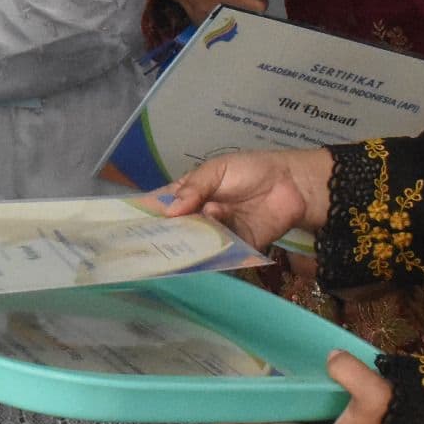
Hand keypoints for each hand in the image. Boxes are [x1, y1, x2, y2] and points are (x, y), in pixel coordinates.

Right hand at [158, 146, 332, 250]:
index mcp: (189, 194)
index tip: (130, 226)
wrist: (293, 184)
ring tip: (182, 242)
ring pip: (197, 243)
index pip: (163, 206)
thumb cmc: (252, 170)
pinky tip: (209, 247)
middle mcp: (199, 216)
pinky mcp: (238, 247)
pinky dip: (214, 253)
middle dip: (165, 235)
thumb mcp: (218, 170)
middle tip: (149, 244)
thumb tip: (170, 211)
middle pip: (176, 229)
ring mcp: (217, 233)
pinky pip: (221, 254)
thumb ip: (194, 188)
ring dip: (190, 242)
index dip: (148, 215)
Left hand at [221, 350, 390, 423]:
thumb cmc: (409, 422)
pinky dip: (310, 414)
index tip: (212, 416)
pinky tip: (307, 395)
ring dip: (288, 415)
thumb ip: (349, 373)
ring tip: (267, 391)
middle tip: (238, 395)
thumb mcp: (378, 393)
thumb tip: (332, 359)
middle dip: (263, 417)